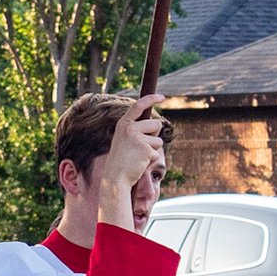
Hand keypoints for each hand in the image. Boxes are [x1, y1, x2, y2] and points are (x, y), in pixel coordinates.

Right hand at [97, 95, 166, 225]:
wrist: (115, 178)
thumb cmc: (122, 160)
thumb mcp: (126, 141)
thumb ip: (137, 130)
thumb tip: (156, 123)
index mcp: (123, 125)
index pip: (138, 106)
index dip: (151, 99)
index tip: (162, 97)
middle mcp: (129, 128)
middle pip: (156, 124)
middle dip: (154, 135)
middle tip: (140, 147)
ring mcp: (137, 138)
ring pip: (158, 140)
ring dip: (152, 149)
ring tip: (138, 156)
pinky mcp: (145, 149)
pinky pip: (157, 152)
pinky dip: (151, 159)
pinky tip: (139, 163)